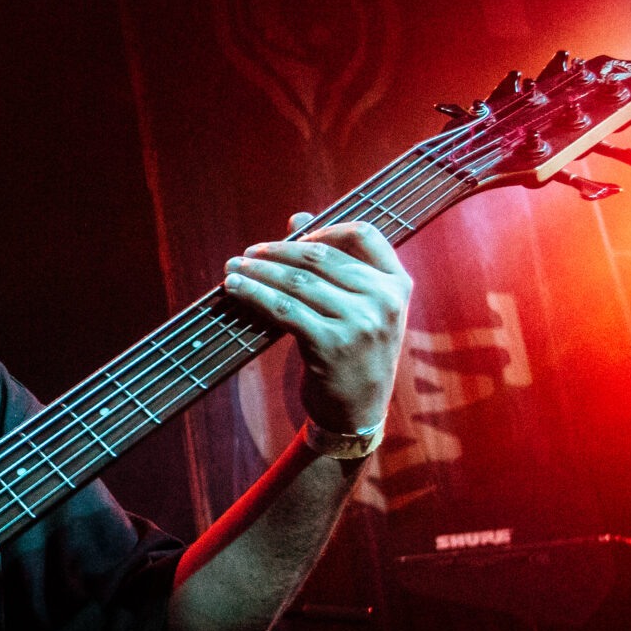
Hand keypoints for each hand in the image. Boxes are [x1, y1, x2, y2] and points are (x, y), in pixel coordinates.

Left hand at [222, 213, 411, 436]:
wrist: (357, 412)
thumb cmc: (355, 353)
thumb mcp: (360, 308)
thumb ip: (335, 263)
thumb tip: (297, 218)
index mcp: (397, 284)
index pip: (365, 234)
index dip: (327, 228)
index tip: (296, 235)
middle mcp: (383, 299)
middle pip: (319, 256)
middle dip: (276, 251)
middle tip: (247, 253)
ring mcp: (359, 322)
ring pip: (297, 282)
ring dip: (258, 271)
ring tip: (233, 269)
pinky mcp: (331, 344)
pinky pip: (283, 309)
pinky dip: (254, 295)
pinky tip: (235, 290)